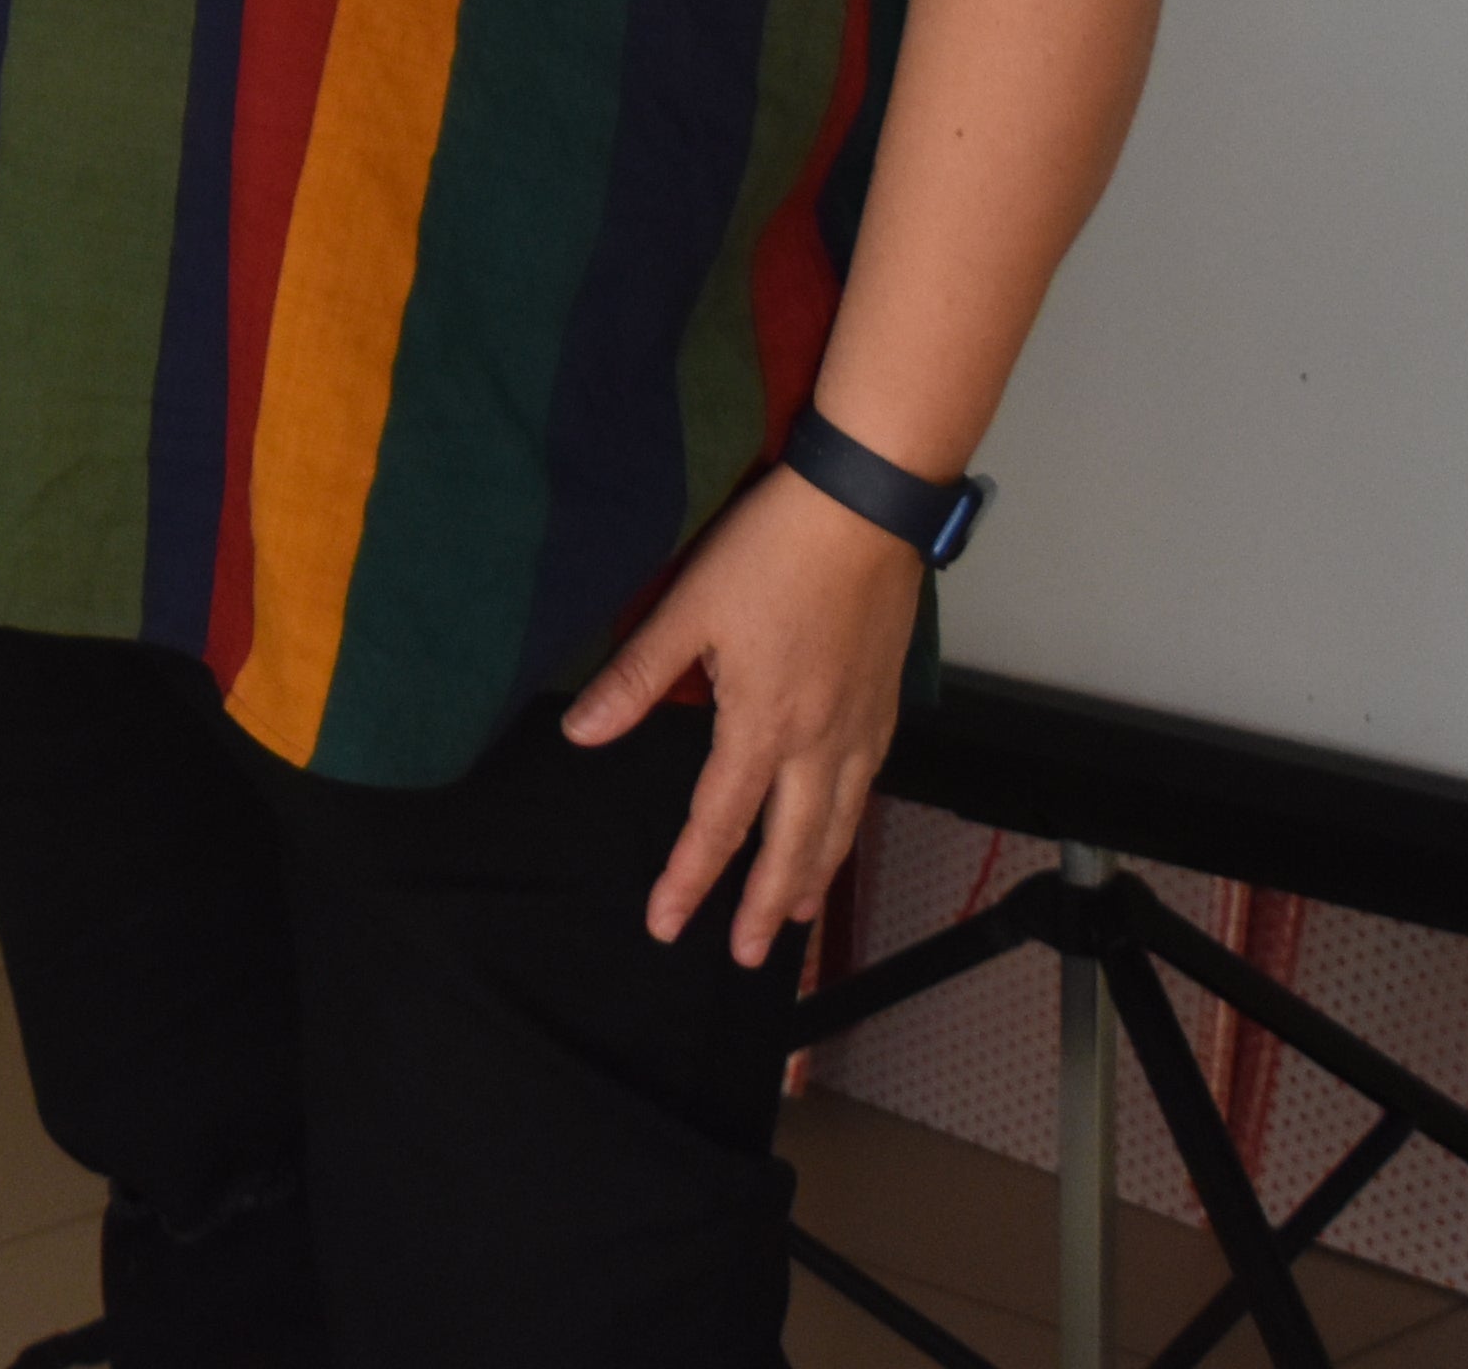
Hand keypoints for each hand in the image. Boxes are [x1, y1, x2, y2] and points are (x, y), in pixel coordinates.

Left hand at [566, 467, 930, 963]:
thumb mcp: (687, 610)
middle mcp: (819, 741)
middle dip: (765, 908)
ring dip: (814, 877)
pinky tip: (839, 831)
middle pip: (792, 846)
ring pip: (838, 824)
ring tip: (795, 919)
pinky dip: (849, 827)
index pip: (718, 822)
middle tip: (747, 957)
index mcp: (762, 724)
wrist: (863, 510)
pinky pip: (867, 787)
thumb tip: (581, 733)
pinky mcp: (885, 704)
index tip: (666, 923)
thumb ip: (636, 678)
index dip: (690, 878)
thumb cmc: (771, 552)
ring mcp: (860, 726)